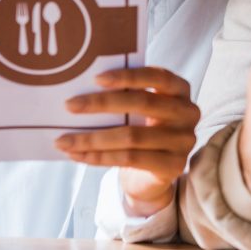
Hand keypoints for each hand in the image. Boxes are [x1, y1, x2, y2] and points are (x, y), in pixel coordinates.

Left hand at [56, 67, 198, 216]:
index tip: (96, 78)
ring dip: (92, 138)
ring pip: (132, 136)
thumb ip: (125, 96)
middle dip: (102, 103)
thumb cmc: (142, 130)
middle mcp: (188, 112)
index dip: (128, 76)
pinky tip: (77, 154)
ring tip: (63, 140)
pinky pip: (130, 159)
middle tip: (70, 105)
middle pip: (143, 103)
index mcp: (180, 89)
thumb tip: (82, 89)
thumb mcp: (139, 109)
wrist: (152, 174)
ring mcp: (183, 141)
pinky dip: (99, 157)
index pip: (157, 76)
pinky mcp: (173, 166)